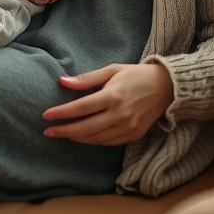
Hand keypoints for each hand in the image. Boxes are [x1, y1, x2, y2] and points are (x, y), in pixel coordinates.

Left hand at [41, 62, 173, 145]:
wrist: (167, 87)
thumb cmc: (135, 75)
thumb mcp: (111, 70)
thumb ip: (86, 79)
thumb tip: (62, 82)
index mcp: (113, 96)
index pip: (80, 108)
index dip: (61, 113)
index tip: (46, 116)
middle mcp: (120, 115)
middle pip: (85, 128)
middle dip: (64, 131)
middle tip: (47, 131)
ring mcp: (128, 127)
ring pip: (95, 138)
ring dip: (77, 138)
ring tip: (62, 134)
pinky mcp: (133, 135)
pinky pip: (108, 142)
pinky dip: (92, 141)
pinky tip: (82, 137)